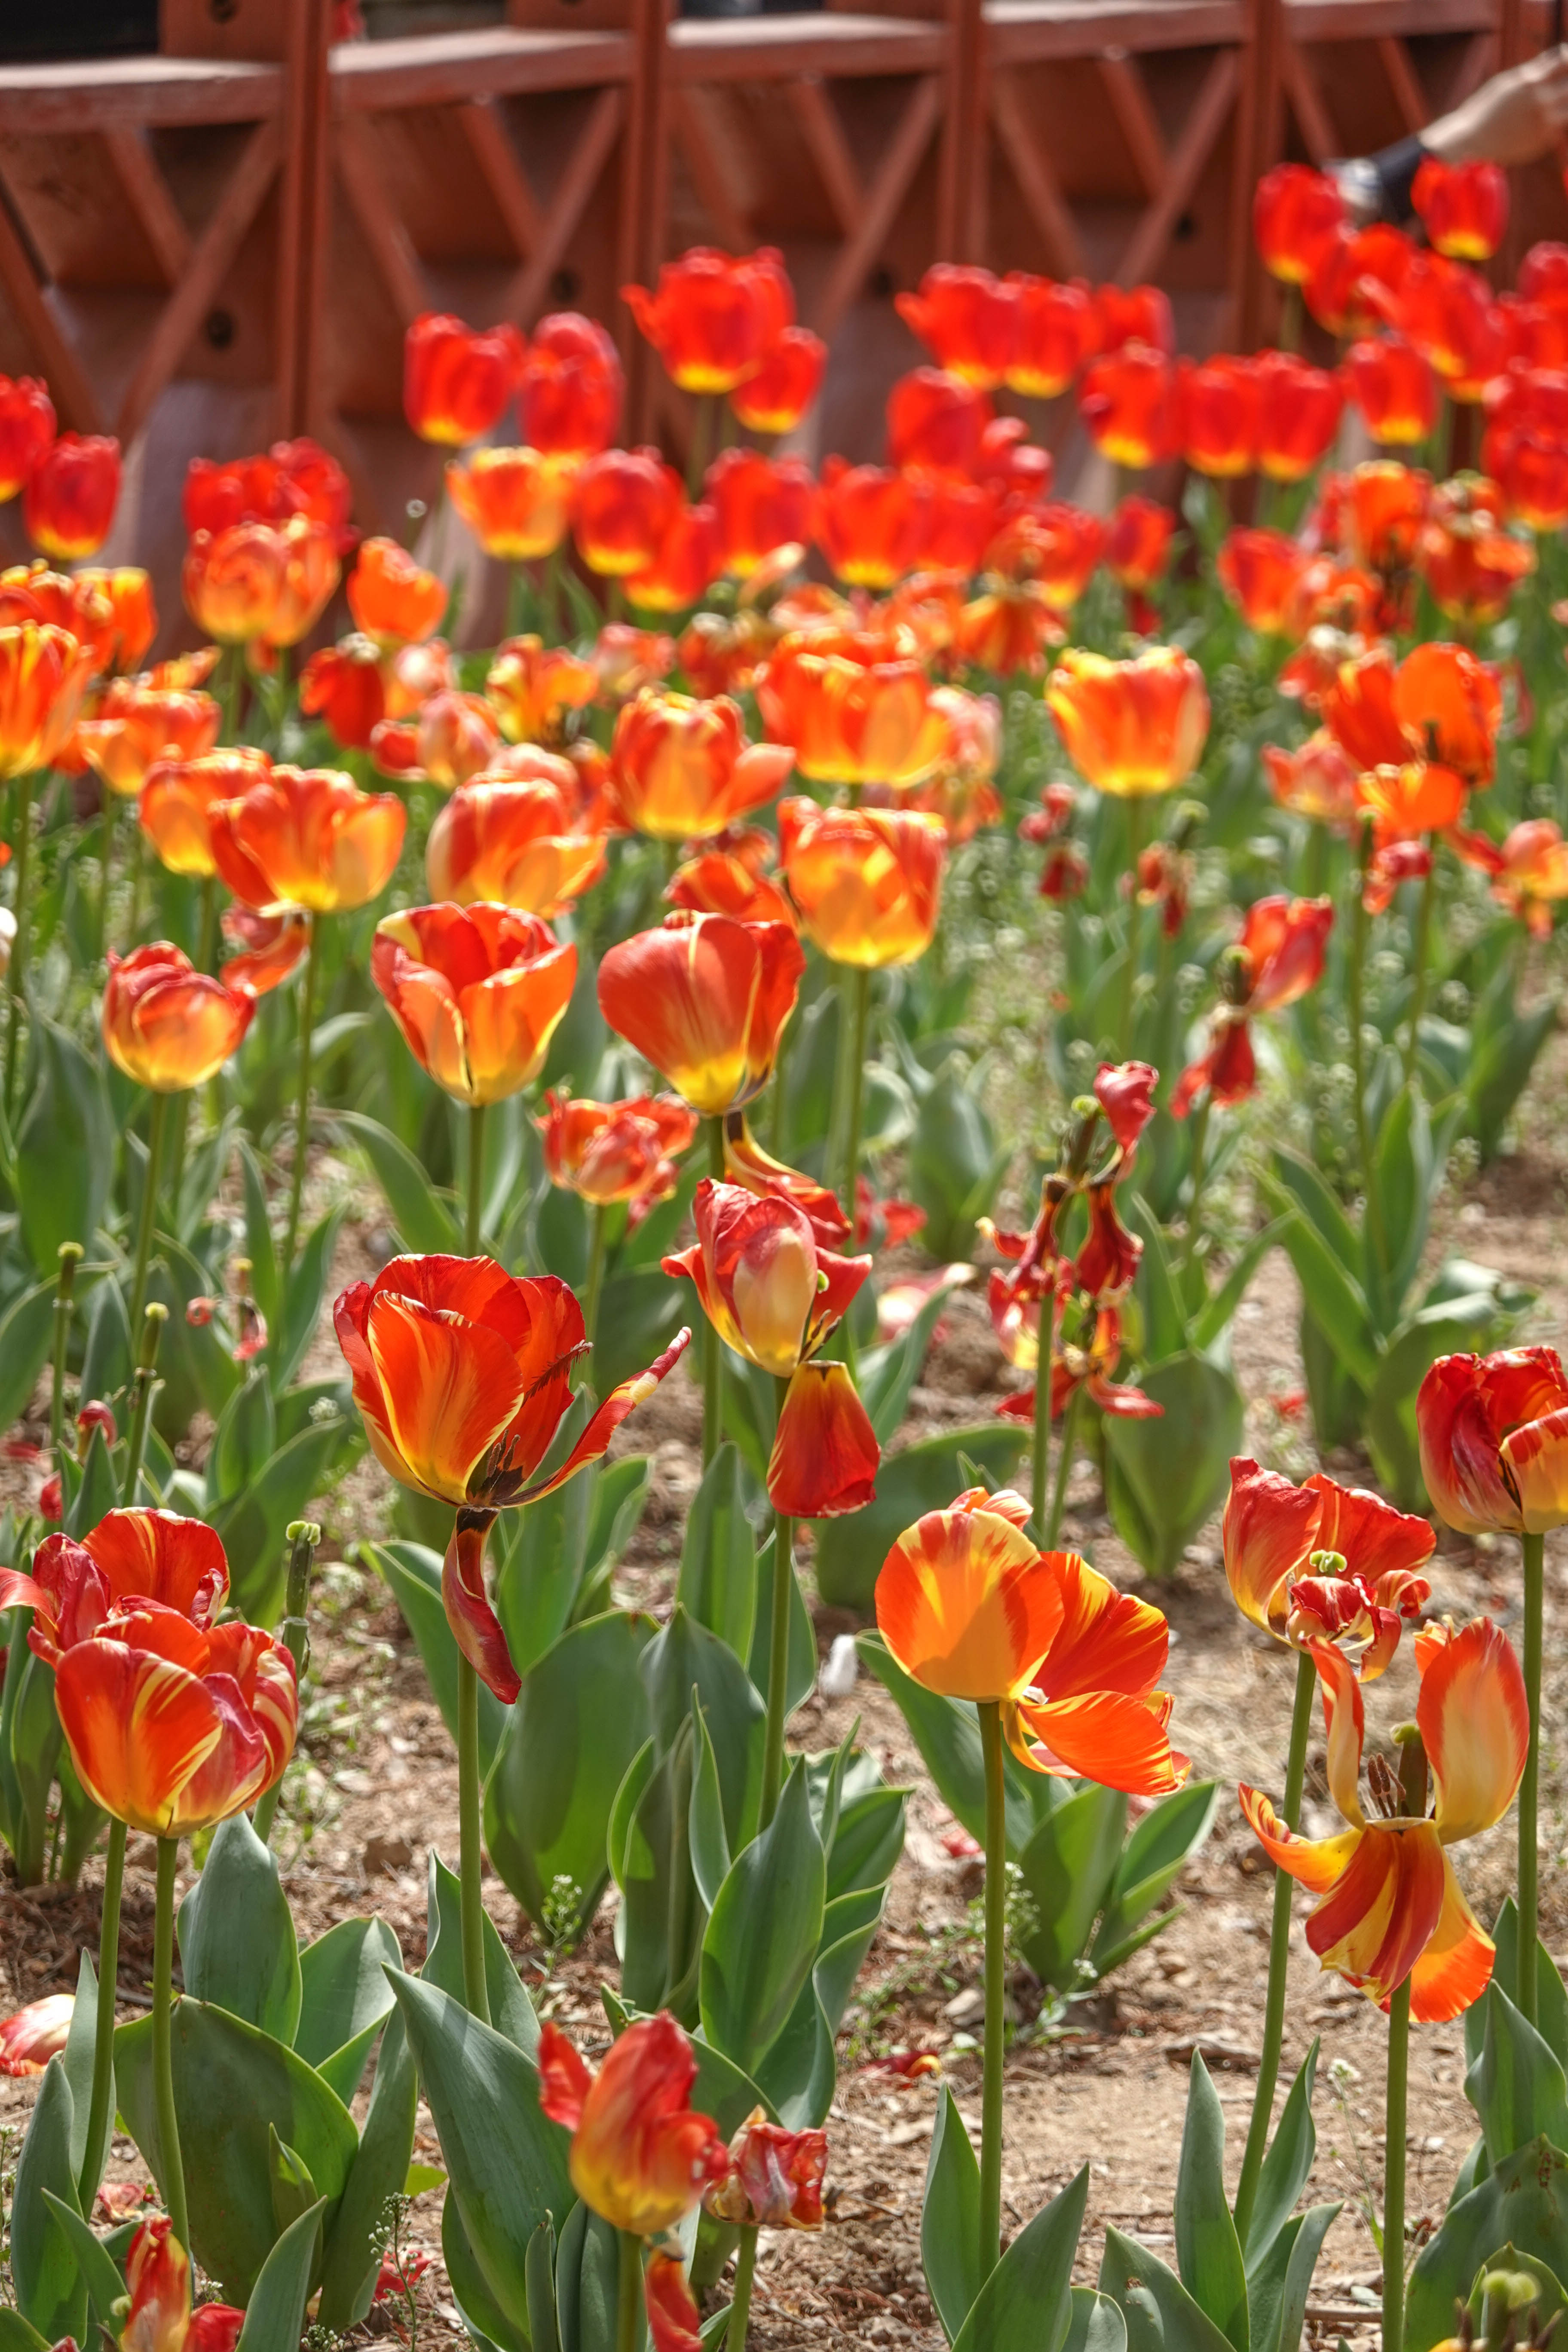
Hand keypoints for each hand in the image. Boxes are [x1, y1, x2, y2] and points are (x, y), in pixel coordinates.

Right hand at [1424, 48, 1567, 166]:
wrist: (1469, 143)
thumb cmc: (1485, 109)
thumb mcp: (1506, 82)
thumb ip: (1533, 71)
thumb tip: (1557, 56)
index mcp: (1530, 82)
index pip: (1565, 60)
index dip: (1567, 58)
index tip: (1564, 62)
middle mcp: (1541, 102)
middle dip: (1566, 84)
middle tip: (1558, 87)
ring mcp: (1544, 124)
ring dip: (1563, 106)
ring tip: (1550, 107)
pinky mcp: (1542, 143)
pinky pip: (1559, 130)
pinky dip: (1554, 125)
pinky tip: (1535, 127)